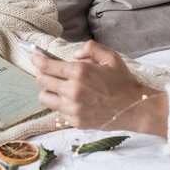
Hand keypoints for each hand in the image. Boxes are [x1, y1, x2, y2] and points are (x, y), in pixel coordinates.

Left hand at [32, 40, 167, 136]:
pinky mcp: (75, 121)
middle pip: (41, 81)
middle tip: (48, 71)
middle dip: (41, 74)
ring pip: (45, 98)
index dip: (37, 60)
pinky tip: (72, 100)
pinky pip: (57, 111)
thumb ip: (91, 48)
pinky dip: (60, 104)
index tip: (35, 57)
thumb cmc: (123, 82)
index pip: (47, 67)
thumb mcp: (110, 57)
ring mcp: (73, 108)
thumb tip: (75, 54)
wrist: (134, 109)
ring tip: (59, 87)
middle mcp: (73, 91)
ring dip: (48, 90)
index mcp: (80, 73)